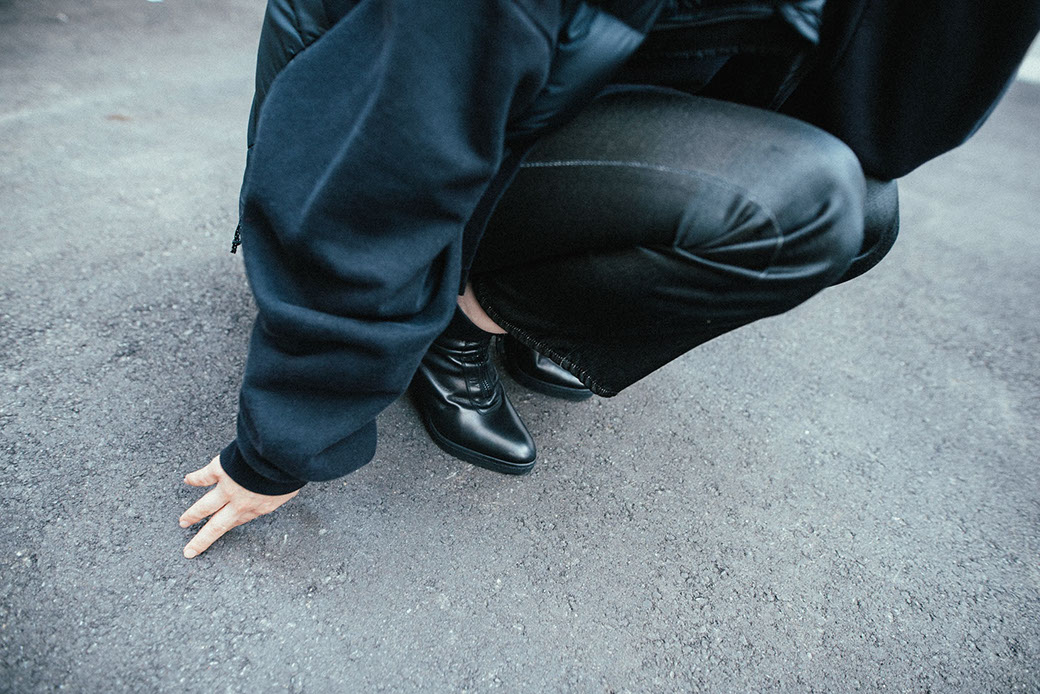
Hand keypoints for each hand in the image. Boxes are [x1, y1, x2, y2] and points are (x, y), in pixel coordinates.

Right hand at [179, 455, 299, 557]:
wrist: (281, 457)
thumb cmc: (290, 471)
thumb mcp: (289, 488)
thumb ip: (280, 492)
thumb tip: (282, 489)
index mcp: (260, 507)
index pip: (241, 520)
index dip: (231, 525)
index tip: (223, 530)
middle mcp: (241, 503)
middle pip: (217, 526)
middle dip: (202, 539)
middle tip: (190, 549)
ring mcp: (229, 489)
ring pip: (205, 507)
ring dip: (192, 515)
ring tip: (183, 522)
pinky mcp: (221, 472)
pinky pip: (204, 477)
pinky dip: (195, 478)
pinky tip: (187, 480)